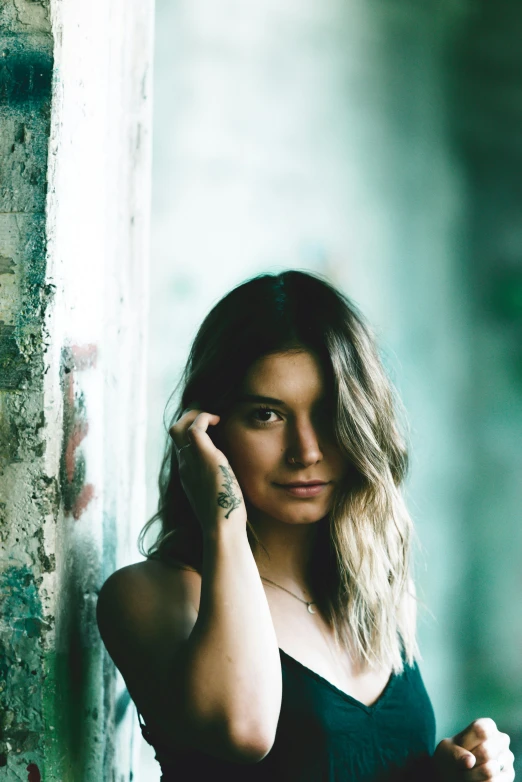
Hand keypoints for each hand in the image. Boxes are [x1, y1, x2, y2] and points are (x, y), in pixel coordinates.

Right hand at [169, 406, 246, 536]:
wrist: (222, 527)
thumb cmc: (225, 516)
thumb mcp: (217, 495)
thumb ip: (217, 481)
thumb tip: (230, 476)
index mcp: (187, 473)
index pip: (181, 445)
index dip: (193, 432)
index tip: (212, 431)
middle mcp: (185, 465)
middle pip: (174, 432)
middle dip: (189, 418)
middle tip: (210, 418)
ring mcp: (191, 461)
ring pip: (179, 427)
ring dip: (195, 415)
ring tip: (214, 418)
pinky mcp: (205, 457)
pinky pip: (195, 427)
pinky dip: (204, 418)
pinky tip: (219, 421)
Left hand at [433, 718, 513, 780]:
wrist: (456, 772)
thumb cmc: (453, 757)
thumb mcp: (447, 751)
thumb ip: (455, 754)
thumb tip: (470, 761)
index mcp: (486, 726)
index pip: (481, 731)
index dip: (467, 743)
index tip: (459, 747)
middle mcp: (501, 739)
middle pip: (486, 751)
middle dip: (469, 762)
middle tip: (462, 763)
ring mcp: (507, 758)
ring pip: (489, 770)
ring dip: (472, 775)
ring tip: (467, 773)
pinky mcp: (509, 774)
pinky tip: (477, 779)